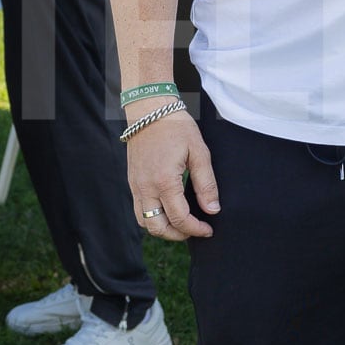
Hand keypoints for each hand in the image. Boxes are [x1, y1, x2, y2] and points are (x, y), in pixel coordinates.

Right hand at [126, 110, 220, 240]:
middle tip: (195, 230)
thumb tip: (212, 210)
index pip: (180, 218)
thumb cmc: (177, 128)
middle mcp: (146, 187)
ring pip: (144, 221)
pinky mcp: (132, 181)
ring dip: (162, 228)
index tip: (208, 230)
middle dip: (178, 235)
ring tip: (181, 223)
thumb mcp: (199, 153)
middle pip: (158, 227)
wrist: (150, 110)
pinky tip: (168, 210)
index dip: (196, 229)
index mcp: (164, 181)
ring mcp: (136, 185)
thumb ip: (206, 184)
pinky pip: (138, 209)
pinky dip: (152, 217)